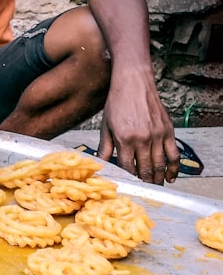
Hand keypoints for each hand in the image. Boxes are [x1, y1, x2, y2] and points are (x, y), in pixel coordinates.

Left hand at [96, 70, 179, 184]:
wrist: (134, 83)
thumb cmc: (117, 103)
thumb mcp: (105, 126)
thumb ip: (105, 147)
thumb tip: (101, 164)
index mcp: (124, 139)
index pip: (126, 167)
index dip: (127, 178)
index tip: (127, 186)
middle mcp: (142, 139)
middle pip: (144, 169)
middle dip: (143, 183)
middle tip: (143, 191)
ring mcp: (157, 135)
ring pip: (160, 165)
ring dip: (157, 178)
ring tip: (154, 186)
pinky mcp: (168, 131)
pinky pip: (174, 154)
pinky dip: (173, 168)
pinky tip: (170, 177)